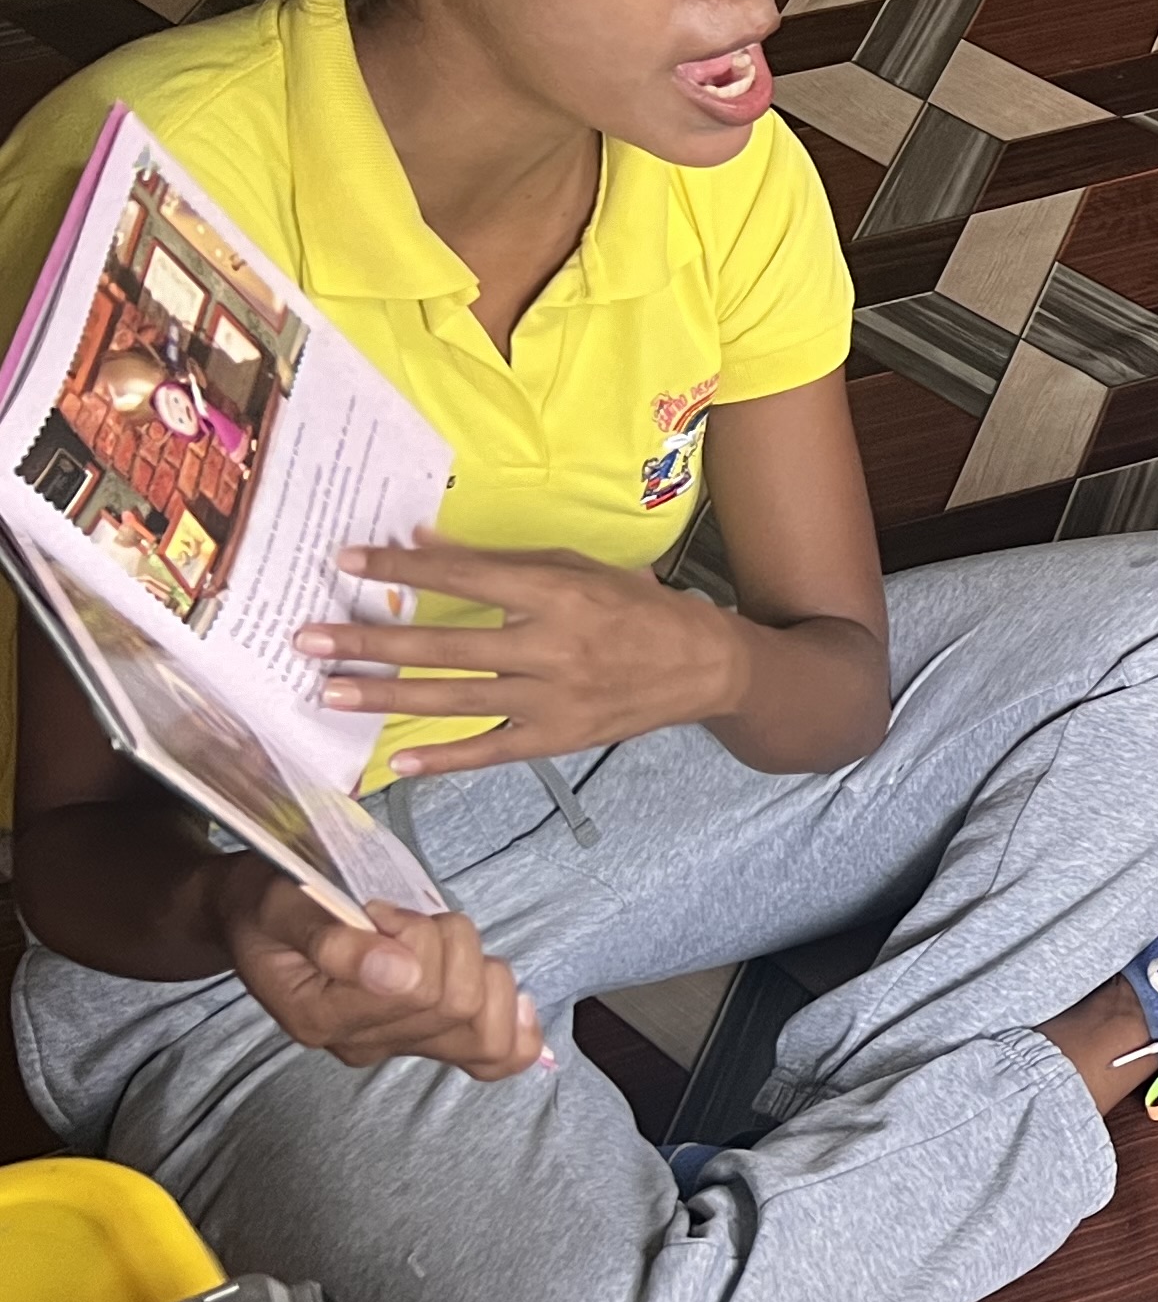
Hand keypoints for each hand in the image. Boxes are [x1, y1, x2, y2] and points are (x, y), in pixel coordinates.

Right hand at [219, 868, 541, 1079]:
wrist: (257, 919)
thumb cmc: (269, 905)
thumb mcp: (281, 905)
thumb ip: (332, 939)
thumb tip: (397, 971)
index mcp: (320, 1018)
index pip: (414, 989)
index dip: (415, 935)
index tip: (378, 910)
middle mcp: (361, 1044)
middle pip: (457, 1005)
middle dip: (448, 943)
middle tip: (403, 919)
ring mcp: (399, 1046)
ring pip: (487, 1028)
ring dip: (477, 965)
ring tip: (433, 940)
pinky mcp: (429, 1039)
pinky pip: (496, 1056)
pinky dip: (516, 1024)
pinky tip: (514, 998)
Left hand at [298, 543, 738, 773]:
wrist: (704, 666)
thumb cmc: (637, 606)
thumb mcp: (577, 567)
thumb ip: (502, 560)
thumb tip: (424, 540)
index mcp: (557, 593)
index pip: (464, 577)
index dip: (402, 569)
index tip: (346, 561)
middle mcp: (552, 646)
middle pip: (445, 644)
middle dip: (371, 641)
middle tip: (309, 640)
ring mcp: (554, 698)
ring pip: (456, 698)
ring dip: (387, 696)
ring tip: (330, 692)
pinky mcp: (559, 737)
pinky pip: (491, 750)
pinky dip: (444, 758)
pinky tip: (397, 761)